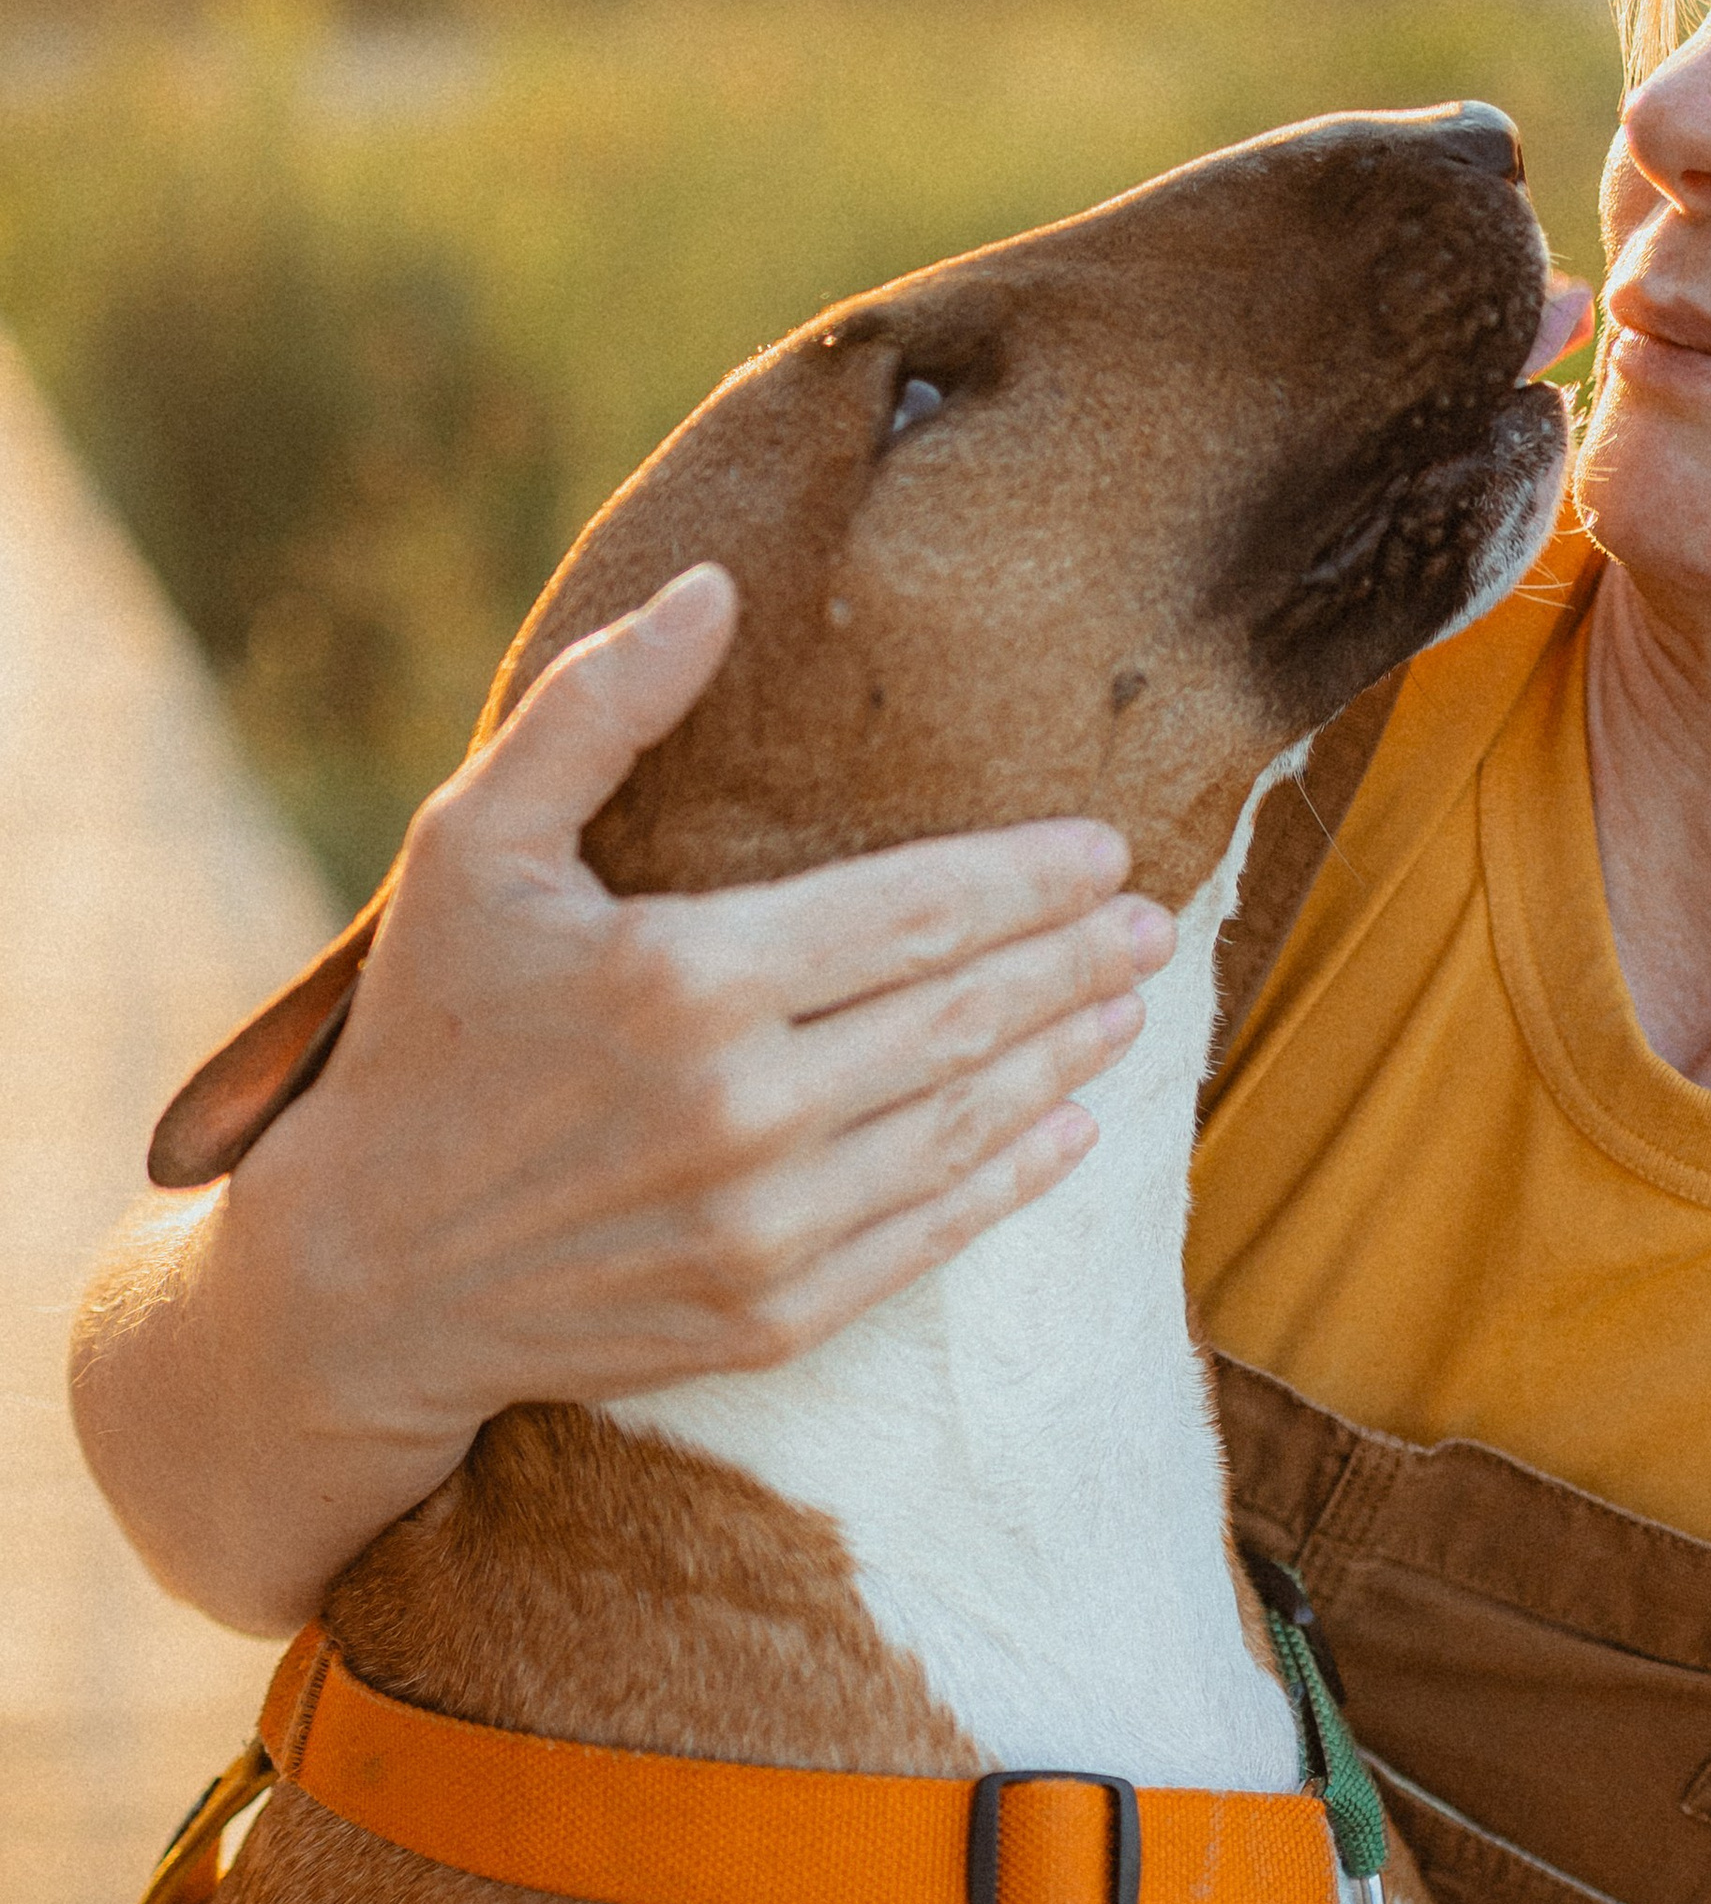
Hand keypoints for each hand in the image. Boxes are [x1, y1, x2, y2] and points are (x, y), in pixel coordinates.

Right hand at [259, 564, 1177, 1429]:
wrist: (362, 1278)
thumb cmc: (423, 1038)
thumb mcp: (471, 845)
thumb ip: (596, 708)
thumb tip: (714, 589)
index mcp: (686, 978)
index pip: (917, 913)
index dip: (1027, 880)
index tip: (1103, 852)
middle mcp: (742, 1109)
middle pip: (965, 1015)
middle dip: (1074, 962)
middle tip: (1154, 924)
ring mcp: (763, 1225)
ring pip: (966, 1123)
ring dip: (1064, 1058)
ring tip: (1129, 1006)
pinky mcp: (769, 1314)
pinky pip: (931, 1235)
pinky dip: (1012, 1176)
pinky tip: (1067, 1129)